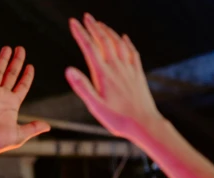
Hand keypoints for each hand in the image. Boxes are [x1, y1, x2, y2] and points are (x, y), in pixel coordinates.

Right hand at [0, 47, 49, 173]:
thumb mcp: (18, 135)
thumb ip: (32, 128)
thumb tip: (48, 126)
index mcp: (12, 104)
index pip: (22, 86)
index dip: (27, 76)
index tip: (30, 66)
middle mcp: (2, 96)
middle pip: (11, 74)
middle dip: (16, 62)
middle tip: (21, 49)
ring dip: (3, 59)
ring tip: (8, 48)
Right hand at [65, 14, 164, 139]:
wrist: (144, 124)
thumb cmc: (118, 119)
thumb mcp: (95, 106)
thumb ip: (82, 87)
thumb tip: (68, 69)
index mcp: (103, 74)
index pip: (90, 48)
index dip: (80, 33)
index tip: (72, 22)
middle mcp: (117, 68)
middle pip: (104, 41)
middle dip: (93, 27)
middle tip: (85, 16)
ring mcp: (129, 69)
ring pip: (118, 43)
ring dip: (108, 31)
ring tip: (100, 24)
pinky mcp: (138, 74)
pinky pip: (132, 52)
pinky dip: (126, 42)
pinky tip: (124, 38)